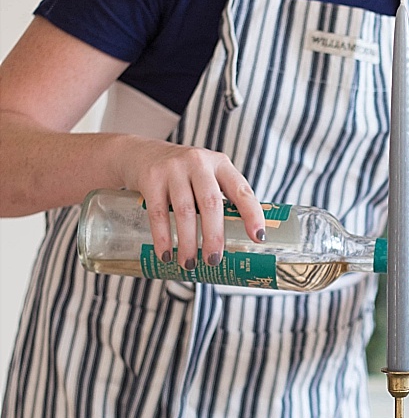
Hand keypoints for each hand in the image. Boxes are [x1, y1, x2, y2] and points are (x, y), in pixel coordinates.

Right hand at [117, 140, 265, 269]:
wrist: (140, 153)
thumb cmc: (183, 175)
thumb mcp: (206, 177)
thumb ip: (219, 201)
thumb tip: (236, 245)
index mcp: (220, 164)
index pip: (241, 190)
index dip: (252, 214)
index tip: (258, 238)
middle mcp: (198, 162)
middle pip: (211, 203)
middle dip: (214, 236)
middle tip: (214, 261)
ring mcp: (173, 169)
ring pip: (185, 211)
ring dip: (188, 242)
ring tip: (189, 264)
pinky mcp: (151, 178)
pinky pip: (158, 213)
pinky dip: (163, 238)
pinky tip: (166, 254)